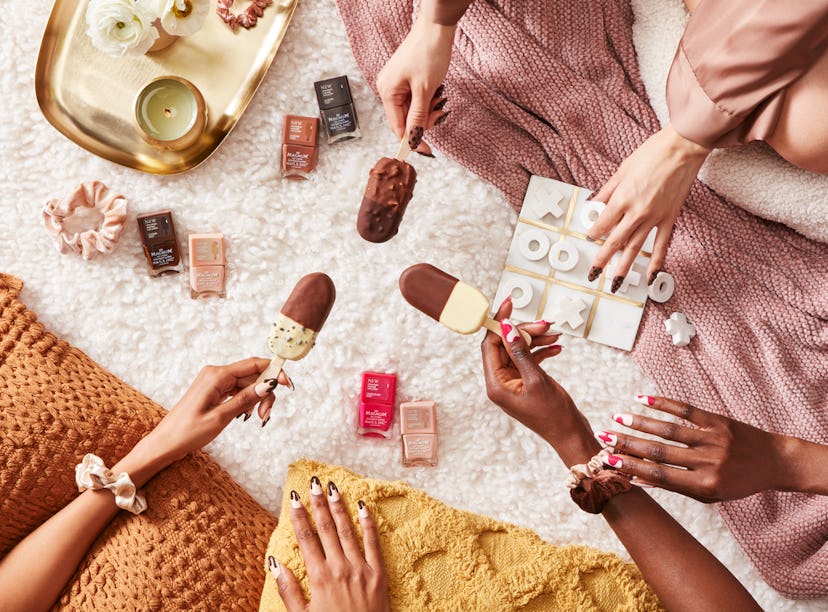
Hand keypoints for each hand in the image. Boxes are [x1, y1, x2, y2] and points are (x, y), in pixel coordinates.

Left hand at [133, 358, 289, 477]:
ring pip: (247, 384)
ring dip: (256, 399)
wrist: (165, 443)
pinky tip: (246, 415)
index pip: (253, 364)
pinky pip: (237, 390)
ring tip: (257, 418)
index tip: (288, 384)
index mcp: (216, 375)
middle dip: (264, 393)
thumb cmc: (188, 432)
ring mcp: (214, 382)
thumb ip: (245, 399)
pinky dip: (246, 401)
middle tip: (266, 415)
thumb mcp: (221, 417)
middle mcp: (216, 373)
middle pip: (252, 375)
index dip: (274, 372)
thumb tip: (268, 384)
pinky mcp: (213, 391)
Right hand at [271, 479, 389, 611]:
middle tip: (313, 481)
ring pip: (348, 530)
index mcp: (319, 577)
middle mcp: (339, 568)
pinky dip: (368, 523)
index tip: (293, 496)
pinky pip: (373, 543)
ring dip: (339, 507)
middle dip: (318, 503)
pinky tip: (363, 507)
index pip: (306, 538)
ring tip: (333, 487)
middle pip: (326, 529)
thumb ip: (289, 590)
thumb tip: (275, 564)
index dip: (298, 515)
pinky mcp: (379, 574)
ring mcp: (361, 569)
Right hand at [376, 16, 453, 155]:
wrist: (436, 27)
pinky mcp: (406, 79)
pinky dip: (428, 99)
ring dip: (428, 108)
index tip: (428, 151)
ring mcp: (396, 83)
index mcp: (387, 91)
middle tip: (440, 111)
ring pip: (413, 109)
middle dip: (425, 119)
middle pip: (406, 119)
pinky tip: (436, 89)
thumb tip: (413, 139)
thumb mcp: (425, 90)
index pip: (397, 127)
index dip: (413, 140)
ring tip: (439, 95)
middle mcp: (388, 88)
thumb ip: (418, 117)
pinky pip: (416, 98)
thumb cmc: (429, 53)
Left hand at [481, 298, 599, 464]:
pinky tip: (557, 347)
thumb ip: (520, 353)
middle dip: (524, 332)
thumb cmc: (554, 416)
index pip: (490, 346)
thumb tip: (507, 328)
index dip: (500, 323)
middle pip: (505, 346)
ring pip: (519, 351)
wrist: (571, 435)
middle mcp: (501, 383)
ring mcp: (514, 383)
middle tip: (545, 325)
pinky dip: (542, 351)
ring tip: (555, 334)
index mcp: (496, 385)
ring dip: (536, 340)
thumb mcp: (536, 380)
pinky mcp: (526, 383)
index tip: (509, 304)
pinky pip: (529, 360)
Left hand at [586, 124, 710, 289]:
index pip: (602, 224)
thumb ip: (606, 191)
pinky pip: (661, 244)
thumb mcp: (621, 170)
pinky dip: (656, 261)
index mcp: (622, 199)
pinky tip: (651, 275)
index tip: (589, 239)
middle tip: (593, 274)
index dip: (593, 234)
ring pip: (635, 248)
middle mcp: (636, 212)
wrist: (682, 147)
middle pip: (615, 242)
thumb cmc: (652, 153)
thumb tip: (593, 203)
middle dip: (603, 260)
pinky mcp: (669, 218)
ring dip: (624, 267)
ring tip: (616, 283)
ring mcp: (654, 217)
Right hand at [598, 395, 784, 501]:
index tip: (609, 460)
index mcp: (704, 485)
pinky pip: (687, 410)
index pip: (660, 475)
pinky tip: (642, 399)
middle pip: (660, 452)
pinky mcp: (719, 421)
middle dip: (628, 443)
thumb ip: (677, 486)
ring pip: (670, 430)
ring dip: (639, 423)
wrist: (775, 463)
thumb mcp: (710, 494)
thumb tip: (640, 478)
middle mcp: (708, 462)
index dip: (631, 467)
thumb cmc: (738, 482)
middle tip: (604, 436)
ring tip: (617, 417)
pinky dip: (663, 404)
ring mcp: (714, 440)